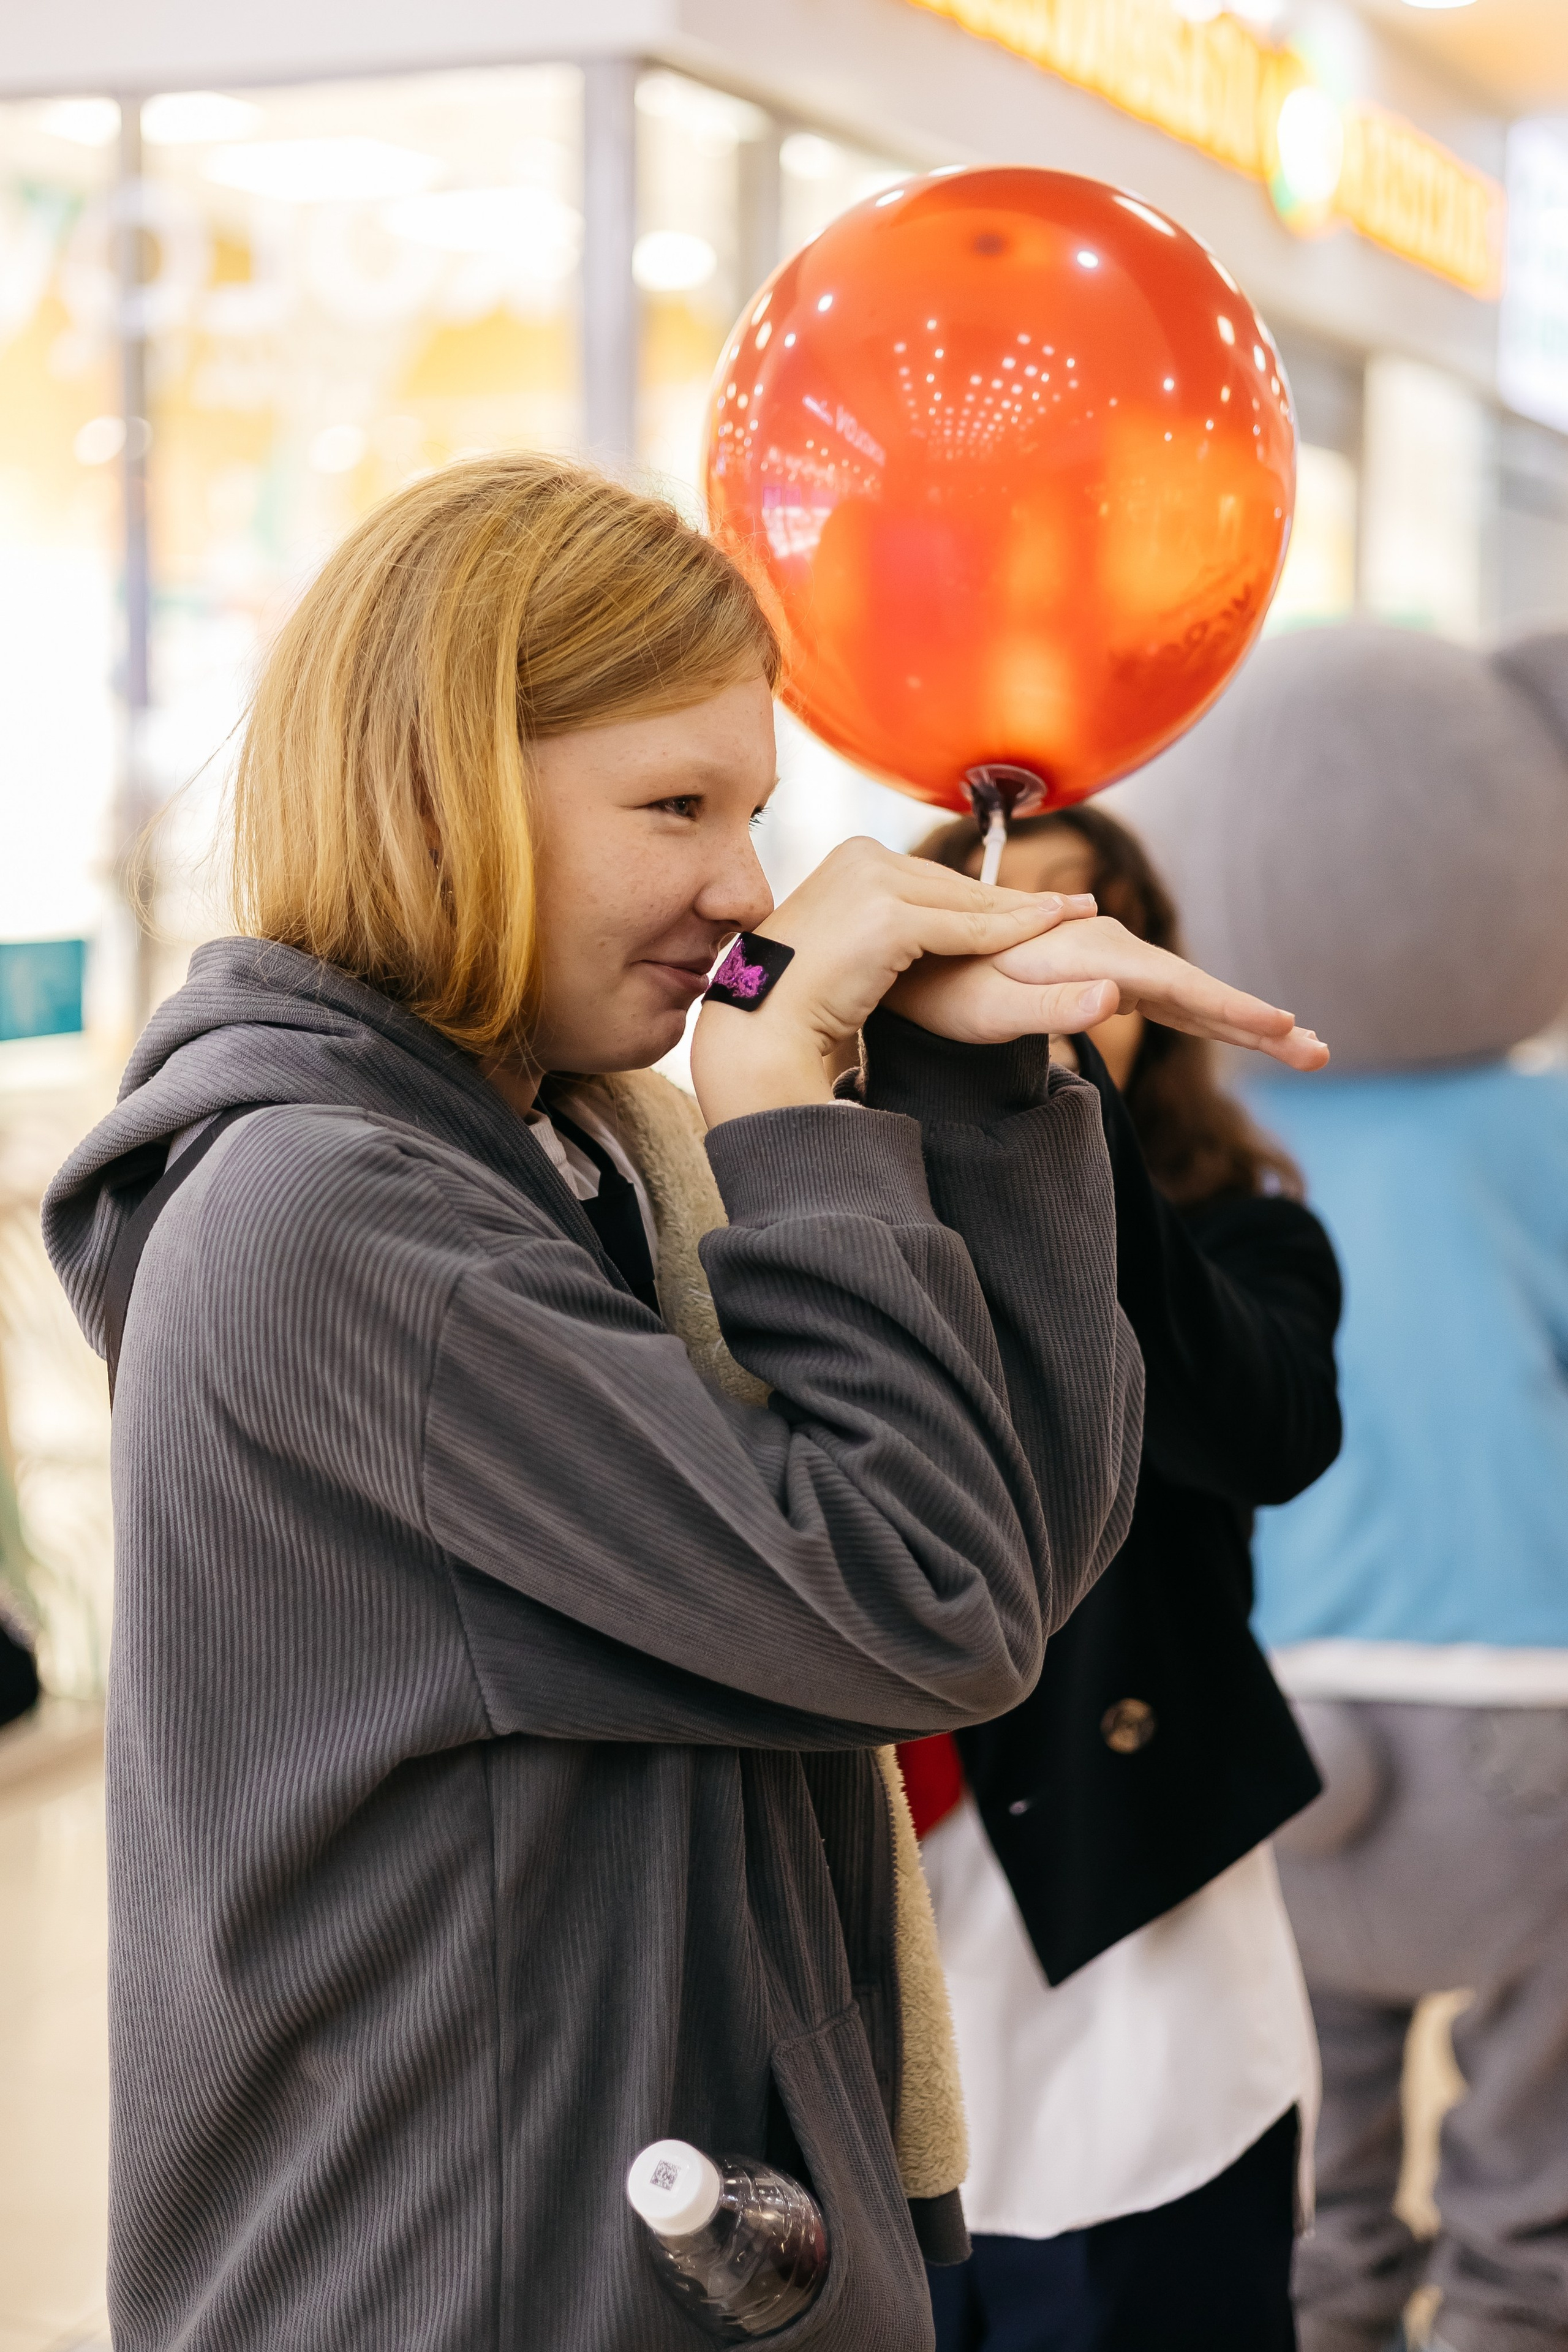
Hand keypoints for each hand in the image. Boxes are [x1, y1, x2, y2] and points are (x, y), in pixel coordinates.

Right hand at [690, 836, 1096, 1126]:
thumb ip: (878, 924)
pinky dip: (1009, 934)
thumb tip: (907, 935)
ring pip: (968, 904)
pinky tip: (1046, 933)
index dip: (987, 895)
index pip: (932, 879)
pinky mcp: (888, 917)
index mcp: (850, 859)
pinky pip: (965, 929)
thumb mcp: (844, 944)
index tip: (1034, 903)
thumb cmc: (795, 998)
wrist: (761, 1025)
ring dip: (1025, 913)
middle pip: (956, 885)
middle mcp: (862, 858)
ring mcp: (873, 884)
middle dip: (1017, 900)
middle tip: (1073, 904)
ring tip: (1072, 915)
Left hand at [890, 914, 1327, 1070]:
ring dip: (1239, 1018)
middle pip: (1194, 988)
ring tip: (1299, 1044)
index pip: (1176, 986)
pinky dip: (1202, 1011)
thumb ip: (1050, 1006)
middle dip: (1257, 1021)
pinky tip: (1231, 1027)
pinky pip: (1160, 994)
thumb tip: (1118, 1000)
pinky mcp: (1090, 971)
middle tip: (1319, 1051)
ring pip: (1183, 991)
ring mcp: (1100, 956)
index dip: (1233, 1011)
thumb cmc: (934, 987)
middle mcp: (1102, 945)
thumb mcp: (984, 1008)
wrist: (901, 953)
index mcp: (1086, 952)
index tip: (1285, 1029)